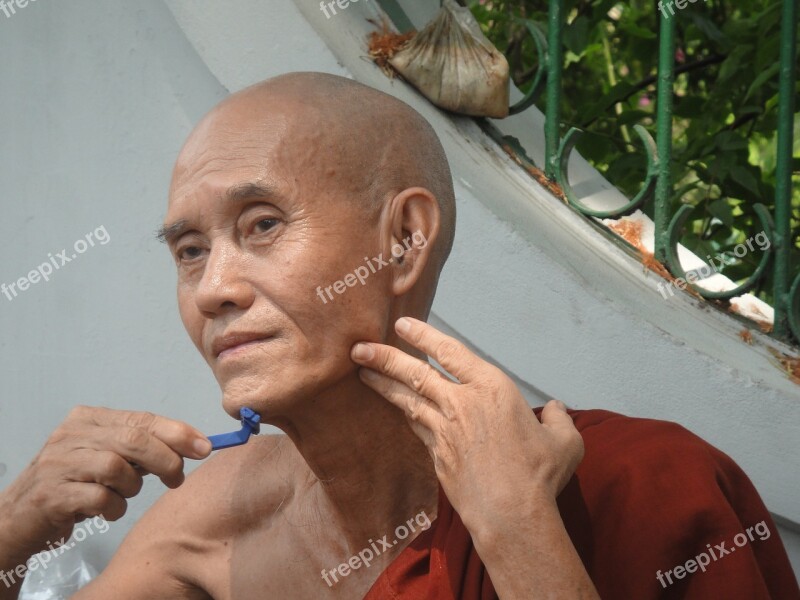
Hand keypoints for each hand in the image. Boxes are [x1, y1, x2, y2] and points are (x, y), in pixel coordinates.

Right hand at [0, 406, 210, 556]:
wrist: (17, 517)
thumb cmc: (72, 484)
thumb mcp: (105, 457)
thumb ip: (139, 449)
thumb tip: (192, 446)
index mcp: (89, 419)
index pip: (142, 419)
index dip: (177, 432)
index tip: (204, 446)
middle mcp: (72, 434)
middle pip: (133, 439)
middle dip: (166, 459)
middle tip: (177, 479)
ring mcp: (59, 463)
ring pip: (116, 468)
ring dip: (132, 488)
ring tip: (124, 495)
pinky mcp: (51, 495)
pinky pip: (99, 498)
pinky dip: (114, 507)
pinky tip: (108, 510)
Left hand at [350, 317, 583, 541]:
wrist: (511, 514)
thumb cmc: (539, 475)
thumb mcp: (565, 441)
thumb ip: (559, 419)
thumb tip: (556, 408)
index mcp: (491, 388)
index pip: (450, 352)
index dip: (424, 335)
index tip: (403, 325)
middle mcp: (462, 403)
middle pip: (416, 373)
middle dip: (385, 357)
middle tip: (358, 347)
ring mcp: (444, 430)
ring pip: (407, 399)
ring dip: (383, 384)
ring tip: (362, 371)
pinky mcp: (437, 455)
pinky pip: (417, 427)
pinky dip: (404, 414)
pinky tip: (396, 409)